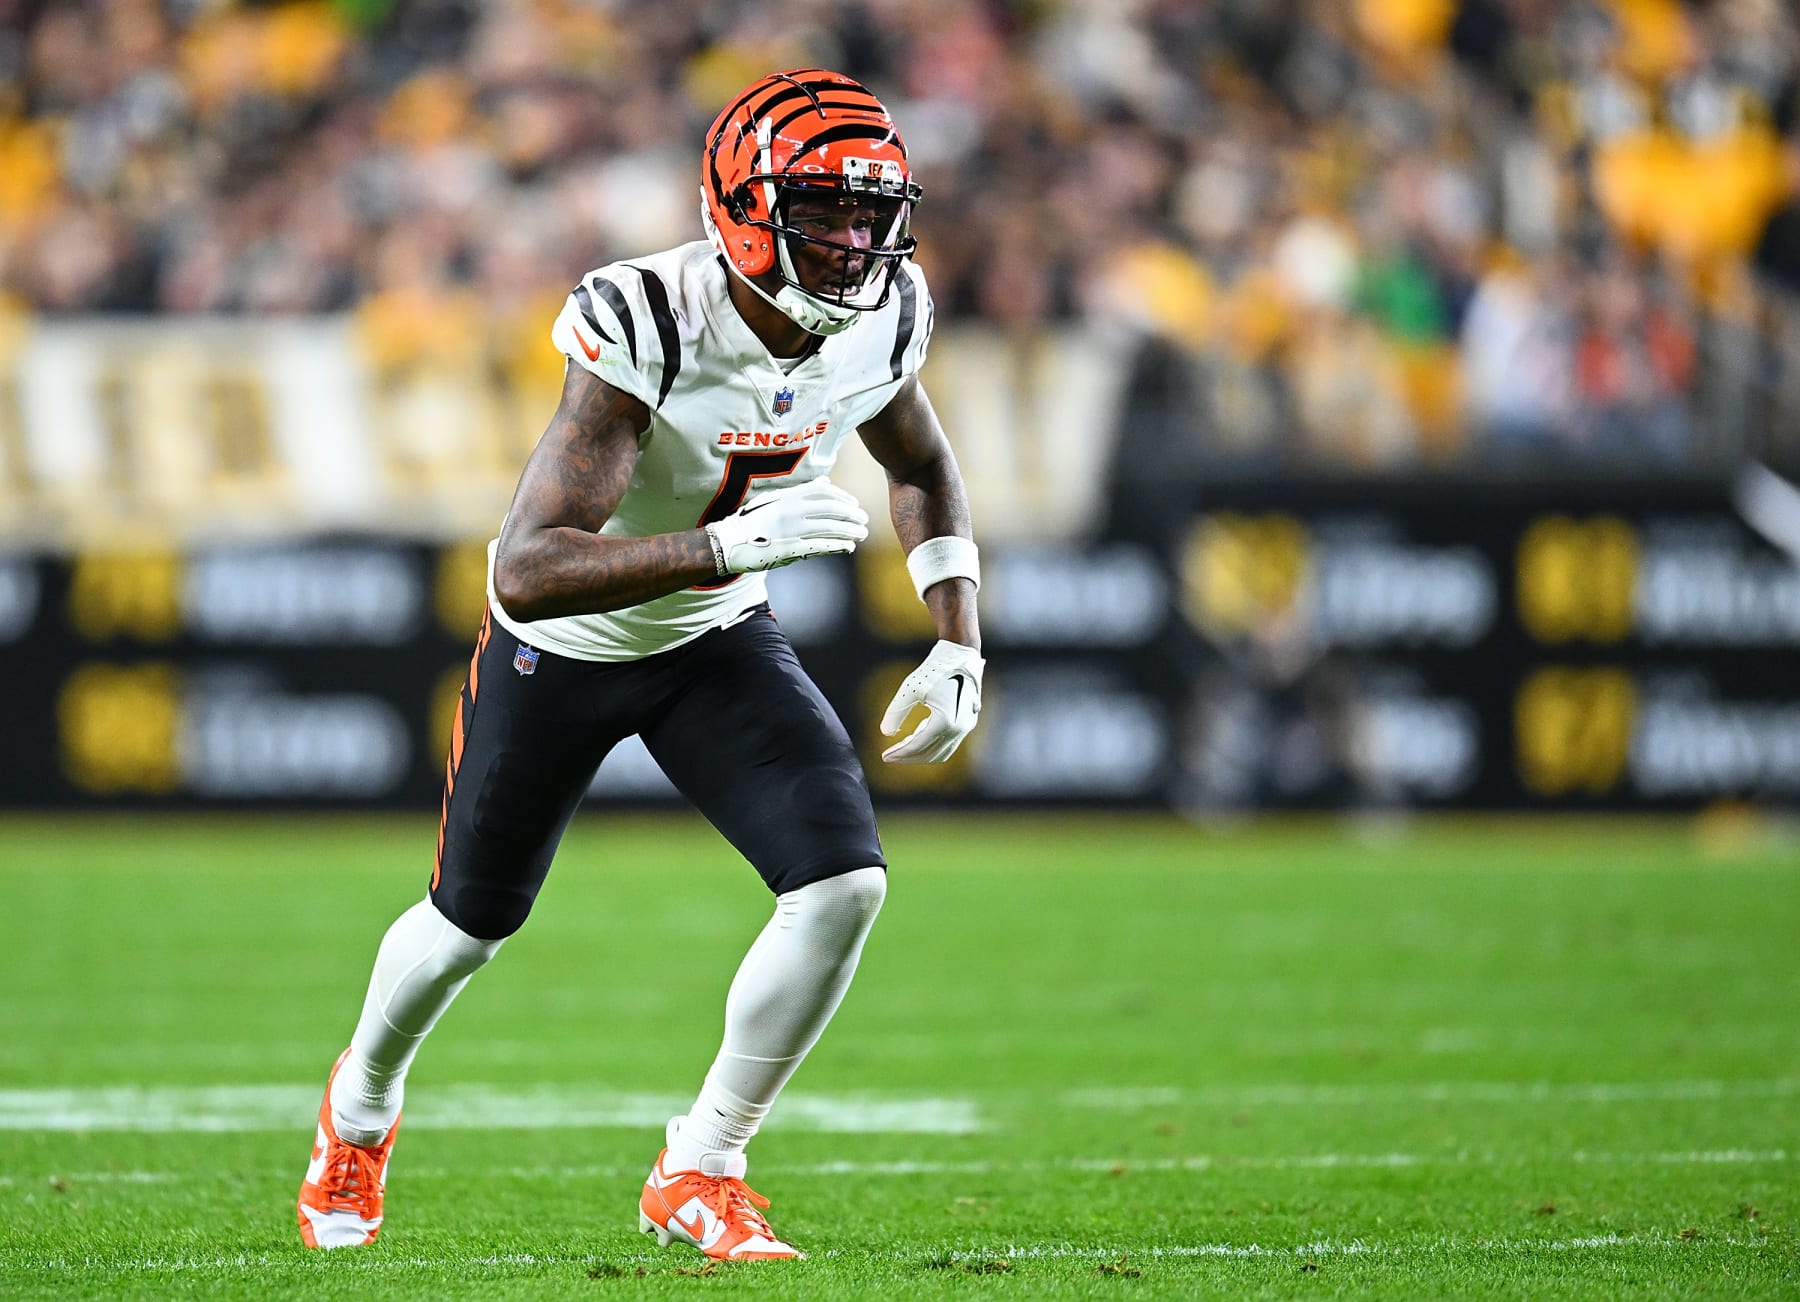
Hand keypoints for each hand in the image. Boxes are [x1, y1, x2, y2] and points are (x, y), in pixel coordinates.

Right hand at [706, 480, 868, 573]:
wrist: (728, 543)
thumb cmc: (751, 520)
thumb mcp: (774, 499)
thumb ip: (801, 491)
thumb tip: (826, 481)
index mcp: (788, 497)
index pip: (824, 492)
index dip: (843, 497)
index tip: (854, 504)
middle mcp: (792, 511)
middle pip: (832, 510)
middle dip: (852, 515)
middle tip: (864, 519)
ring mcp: (792, 531)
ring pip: (830, 528)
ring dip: (850, 531)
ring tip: (862, 533)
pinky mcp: (790, 549)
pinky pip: (820, 547)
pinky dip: (837, 546)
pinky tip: (849, 546)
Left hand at [881, 639, 983, 763]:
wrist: (961, 654)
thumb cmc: (935, 669)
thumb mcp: (910, 688)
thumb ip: (896, 712)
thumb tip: (885, 733)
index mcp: (945, 722)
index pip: (918, 746)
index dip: (899, 753)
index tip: (884, 756)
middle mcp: (959, 728)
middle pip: (930, 754)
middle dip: (909, 758)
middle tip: (890, 756)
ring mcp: (967, 726)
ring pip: (942, 752)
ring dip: (921, 754)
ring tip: (902, 747)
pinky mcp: (969, 722)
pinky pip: (949, 742)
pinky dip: (932, 744)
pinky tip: (917, 735)